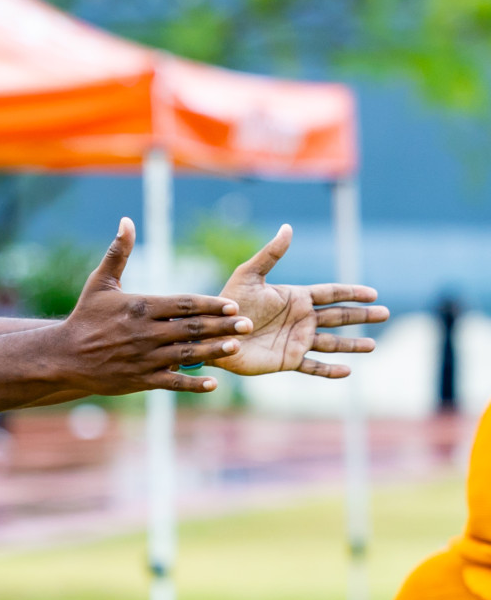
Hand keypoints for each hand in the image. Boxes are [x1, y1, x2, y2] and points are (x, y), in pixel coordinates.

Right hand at [59, 218, 252, 394]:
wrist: (64, 356)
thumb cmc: (85, 316)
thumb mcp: (99, 282)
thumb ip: (119, 252)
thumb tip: (127, 220)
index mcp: (140, 307)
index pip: (183, 304)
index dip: (209, 304)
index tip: (233, 305)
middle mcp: (145, 332)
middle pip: (191, 328)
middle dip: (222, 326)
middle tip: (248, 324)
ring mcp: (144, 357)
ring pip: (186, 353)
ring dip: (213, 351)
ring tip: (236, 346)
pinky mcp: (139, 379)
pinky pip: (171, 382)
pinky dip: (192, 383)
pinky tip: (213, 384)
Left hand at [212, 224, 388, 377]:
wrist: (213, 333)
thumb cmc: (227, 303)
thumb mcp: (249, 275)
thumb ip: (271, 254)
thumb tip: (288, 227)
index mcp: (295, 298)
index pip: (331, 293)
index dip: (352, 293)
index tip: (373, 293)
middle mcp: (300, 319)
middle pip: (339, 316)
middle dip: (362, 316)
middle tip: (386, 314)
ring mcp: (296, 340)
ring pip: (332, 342)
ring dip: (352, 344)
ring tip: (373, 345)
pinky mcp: (287, 360)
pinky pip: (313, 366)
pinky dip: (330, 370)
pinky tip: (347, 372)